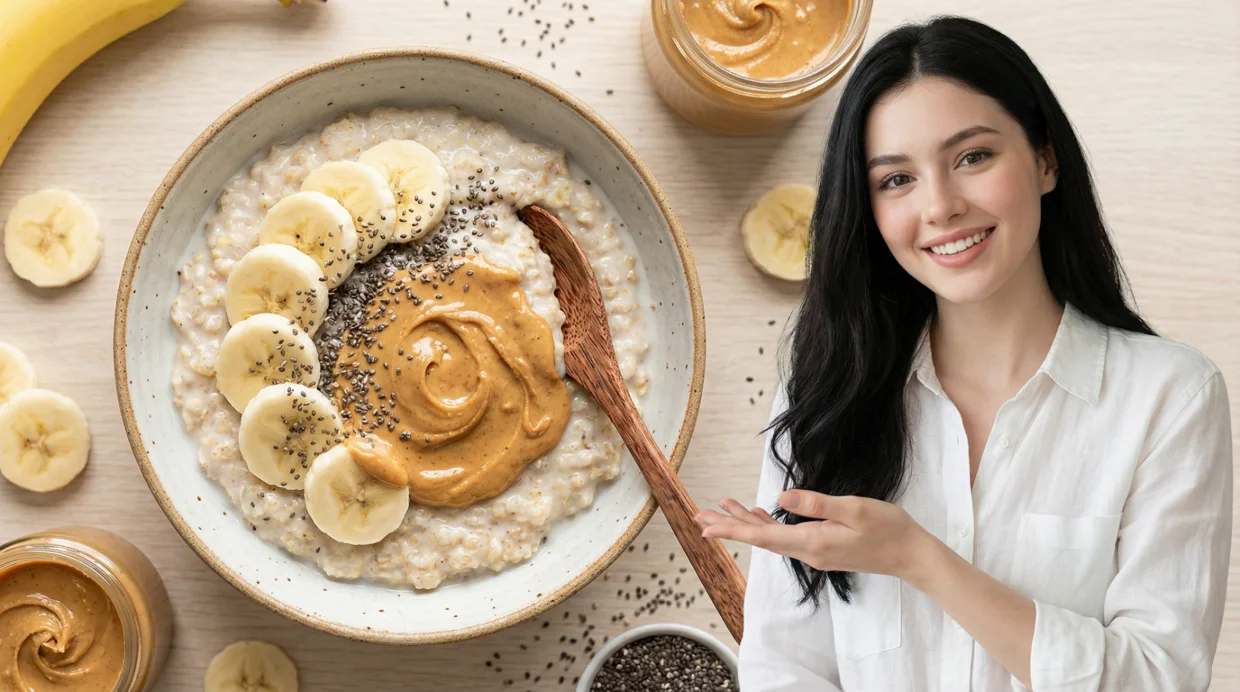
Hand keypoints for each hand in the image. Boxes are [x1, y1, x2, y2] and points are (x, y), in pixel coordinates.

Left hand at [695, 490, 935, 580]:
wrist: (911, 555)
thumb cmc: (888, 528)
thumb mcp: (854, 508)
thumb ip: (817, 504)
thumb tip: (780, 498)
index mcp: (812, 541)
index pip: (763, 536)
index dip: (732, 529)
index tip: (706, 526)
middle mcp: (808, 551)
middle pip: (760, 539)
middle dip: (729, 526)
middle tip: (700, 516)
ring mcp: (815, 551)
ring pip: (771, 537)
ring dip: (746, 524)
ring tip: (722, 509)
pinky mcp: (823, 548)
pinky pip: (786, 537)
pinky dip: (768, 525)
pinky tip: (759, 515)